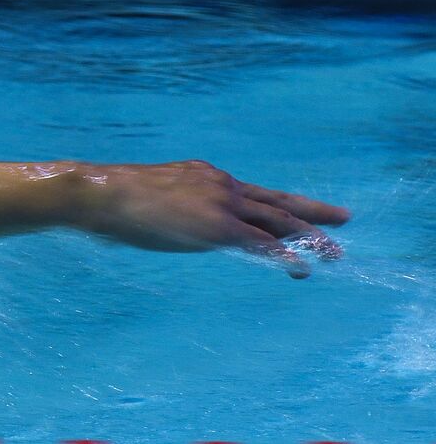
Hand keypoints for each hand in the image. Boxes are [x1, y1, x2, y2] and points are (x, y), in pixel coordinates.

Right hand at [71, 160, 349, 277]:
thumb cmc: (110, 201)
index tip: (297, 211)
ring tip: (335, 252)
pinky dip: (285, 255)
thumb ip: (168, 209)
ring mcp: (221, 203)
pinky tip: (303, 268)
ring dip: (311, 236)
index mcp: (205, 176)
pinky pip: (260, 243)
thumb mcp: (147, 199)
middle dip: (311, 211)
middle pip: (276, 200)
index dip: (277, 204)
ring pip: (278, 220)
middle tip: (343, 218)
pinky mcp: (217, 226)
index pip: (251, 193)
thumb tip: (164, 223)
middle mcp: (221, 185)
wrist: (101, 193)